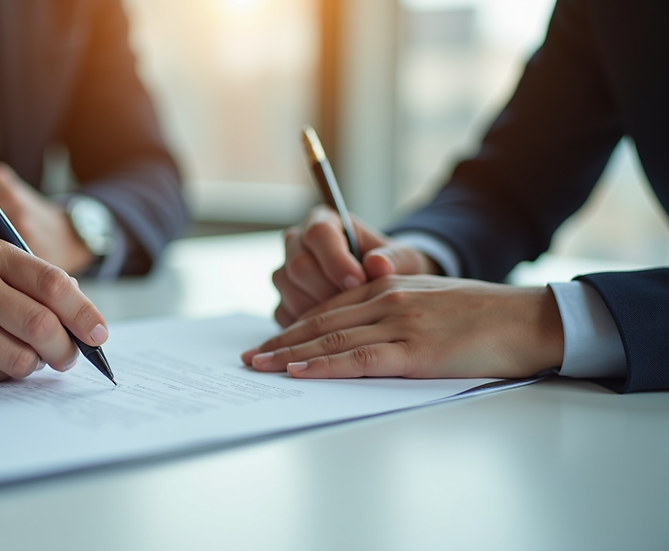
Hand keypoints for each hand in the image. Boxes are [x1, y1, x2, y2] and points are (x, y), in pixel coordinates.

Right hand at [0, 234, 108, 383]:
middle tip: (68, 359)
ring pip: (20, 358)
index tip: (99, 334)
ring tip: (19, 355)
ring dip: (31, 365)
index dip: (83, 312)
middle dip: (65, 350)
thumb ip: (29, 281)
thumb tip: (83, 314)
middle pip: (42, 325)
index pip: (52, 282)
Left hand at [245, 275, 563, 379]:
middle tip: (250, 358)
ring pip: (331, 340)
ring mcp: (399, 323)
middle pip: (321, 323)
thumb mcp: (428, 303)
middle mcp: (386, 300)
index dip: (295, 328)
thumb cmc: (483, 317)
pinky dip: (324, 366)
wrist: (528, 319)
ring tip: (260, 367)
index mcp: (387, 288)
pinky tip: (299, 372)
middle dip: (280, 342)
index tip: (270, 343)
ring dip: (289, 355)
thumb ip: (392, 312)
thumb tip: (360, 336)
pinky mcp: (414, 350)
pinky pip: (359, 359)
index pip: (328, 309)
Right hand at [274, 205, 441, 326]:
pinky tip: (332, 327)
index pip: (318, 233)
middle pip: (298, 264)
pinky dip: (307, 324)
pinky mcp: (282, 298)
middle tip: (355, 304)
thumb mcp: (401, 258)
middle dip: (328, 289)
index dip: (337, 260)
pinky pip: (283, 311)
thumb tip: (378, 264)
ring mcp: (285, 271)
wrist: (381, 287)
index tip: (360, 281)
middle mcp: (297, 243)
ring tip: (348, 316)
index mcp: (323, 221)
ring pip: (288, 289)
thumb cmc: (390, 266)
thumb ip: (393, 258)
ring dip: (318, 309)